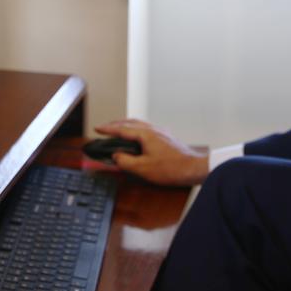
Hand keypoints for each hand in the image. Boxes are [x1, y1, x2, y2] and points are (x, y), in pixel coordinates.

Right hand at [92, 118, 208, 185]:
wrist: (193, 168)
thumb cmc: (171, 168)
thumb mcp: (143, 168)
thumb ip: (125, 161)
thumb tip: (116, 156)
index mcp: (145, 134)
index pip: (122, 129)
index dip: (108, 129)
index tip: (97, 128)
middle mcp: (153, 129)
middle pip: (130, 122)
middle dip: (115, 124)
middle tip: (105, 128)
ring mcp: (160, 132)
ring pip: (139, 124)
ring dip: (126, 125)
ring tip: (118, 130)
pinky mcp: (166, 137)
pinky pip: (146, 128)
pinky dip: (136, 129)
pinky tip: (136, 136)